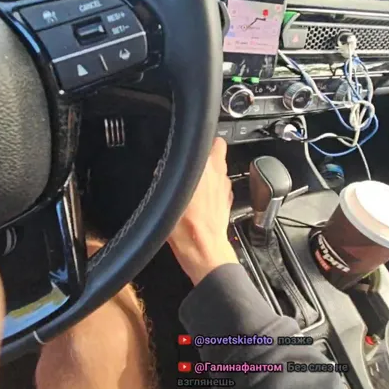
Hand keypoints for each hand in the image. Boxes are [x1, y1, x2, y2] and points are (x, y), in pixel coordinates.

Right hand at [168, 138, 238, 285]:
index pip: (212, 139)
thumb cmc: (185, 227)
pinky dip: (213, 187)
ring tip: (193, 180)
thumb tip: (161, 168)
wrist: (202, 249)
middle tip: (192, 159)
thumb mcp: (168, 198)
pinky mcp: (227, 201)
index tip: (190, 145)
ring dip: (210, 170)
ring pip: (220, 168)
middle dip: (207, 151)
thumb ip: (166, 176)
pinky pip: (220, 186)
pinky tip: (200, 197)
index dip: (201, 140)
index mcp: (206, 168)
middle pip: (218, 150)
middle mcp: (220, 175)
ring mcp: (226, 188)